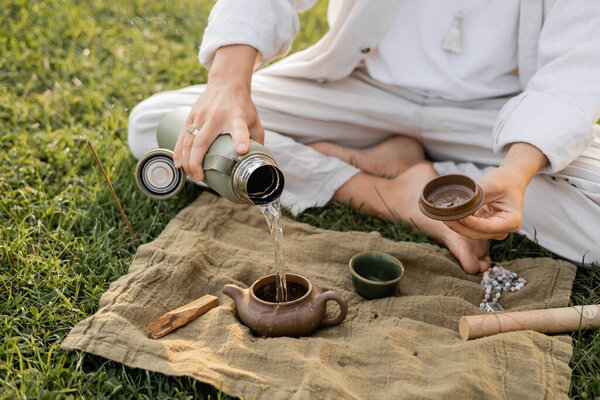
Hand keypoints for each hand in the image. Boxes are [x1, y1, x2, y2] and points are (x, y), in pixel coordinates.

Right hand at [173, 45, 262, 180]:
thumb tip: (258, 164)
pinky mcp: (191, 115)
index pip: (239, 129)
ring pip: (188, 141)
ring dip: (187, 160)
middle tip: (200, 178)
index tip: (242, 150)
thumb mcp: (255, 121)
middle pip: (202, 142)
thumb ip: (256, 141)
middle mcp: (216, 117)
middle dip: (197, 163)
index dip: (241, 140)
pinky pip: (182, 136)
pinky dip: (178, 151)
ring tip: (191, 174)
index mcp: (236, 118)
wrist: (227, 83)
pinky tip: (179, 163)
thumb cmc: (242, 106)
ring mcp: (201, 116)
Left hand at [444, 167, 524, 239]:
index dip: (471, 223)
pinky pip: (470, 228)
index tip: (458, 215)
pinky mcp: (486, 228)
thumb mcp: (491, 186)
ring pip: (471, 233)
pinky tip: (448, 216)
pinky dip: (459, 223)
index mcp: (512, 222)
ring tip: (443, 216)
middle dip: (459, 226)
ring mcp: (494, 231)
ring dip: (457, 226)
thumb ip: (477, 200)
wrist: (510, 179)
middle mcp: (504, 230)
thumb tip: (460, 210)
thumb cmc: (505, 181)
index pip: (487, 227)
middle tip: (444, 217)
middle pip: (477, 233)